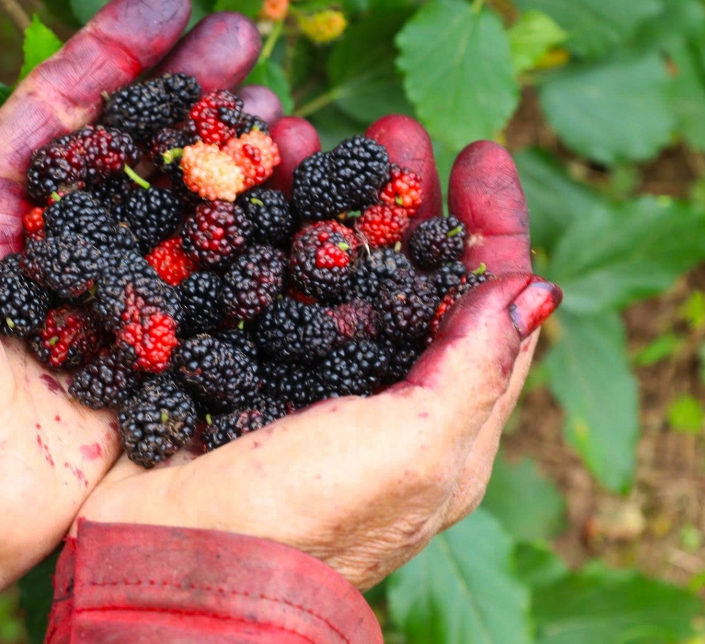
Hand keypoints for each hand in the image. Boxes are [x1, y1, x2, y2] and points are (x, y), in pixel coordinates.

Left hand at [0, 0, 266, 642]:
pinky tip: (288, 196)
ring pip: (183, 199)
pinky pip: (207, 275)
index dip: (122, 47)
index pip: (69, 103)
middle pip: (140, 141)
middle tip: (252, 42)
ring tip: (283, 110)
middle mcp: (63, 236)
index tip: (179, 3)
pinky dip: (249, 233)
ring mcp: (113, 290)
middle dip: (193, 86)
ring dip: (231, 149)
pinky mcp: (152, 343)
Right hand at [78, 115, 560, 587]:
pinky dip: (258, 222)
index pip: (486, 306)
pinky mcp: (231, 363)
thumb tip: (537, 289)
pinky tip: (245, 178)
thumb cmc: (303, 524)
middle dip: (404, 193)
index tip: (480, 154)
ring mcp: (300, 376)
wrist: (167, 576)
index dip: (489, 226)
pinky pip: (257, 275)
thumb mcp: (412, 452)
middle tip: (391, 128)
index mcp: (438, 419)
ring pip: (329, 261)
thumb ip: (475, 370)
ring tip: (303, 134)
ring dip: (325, 193)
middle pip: (405, 270)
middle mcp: (375, 392)